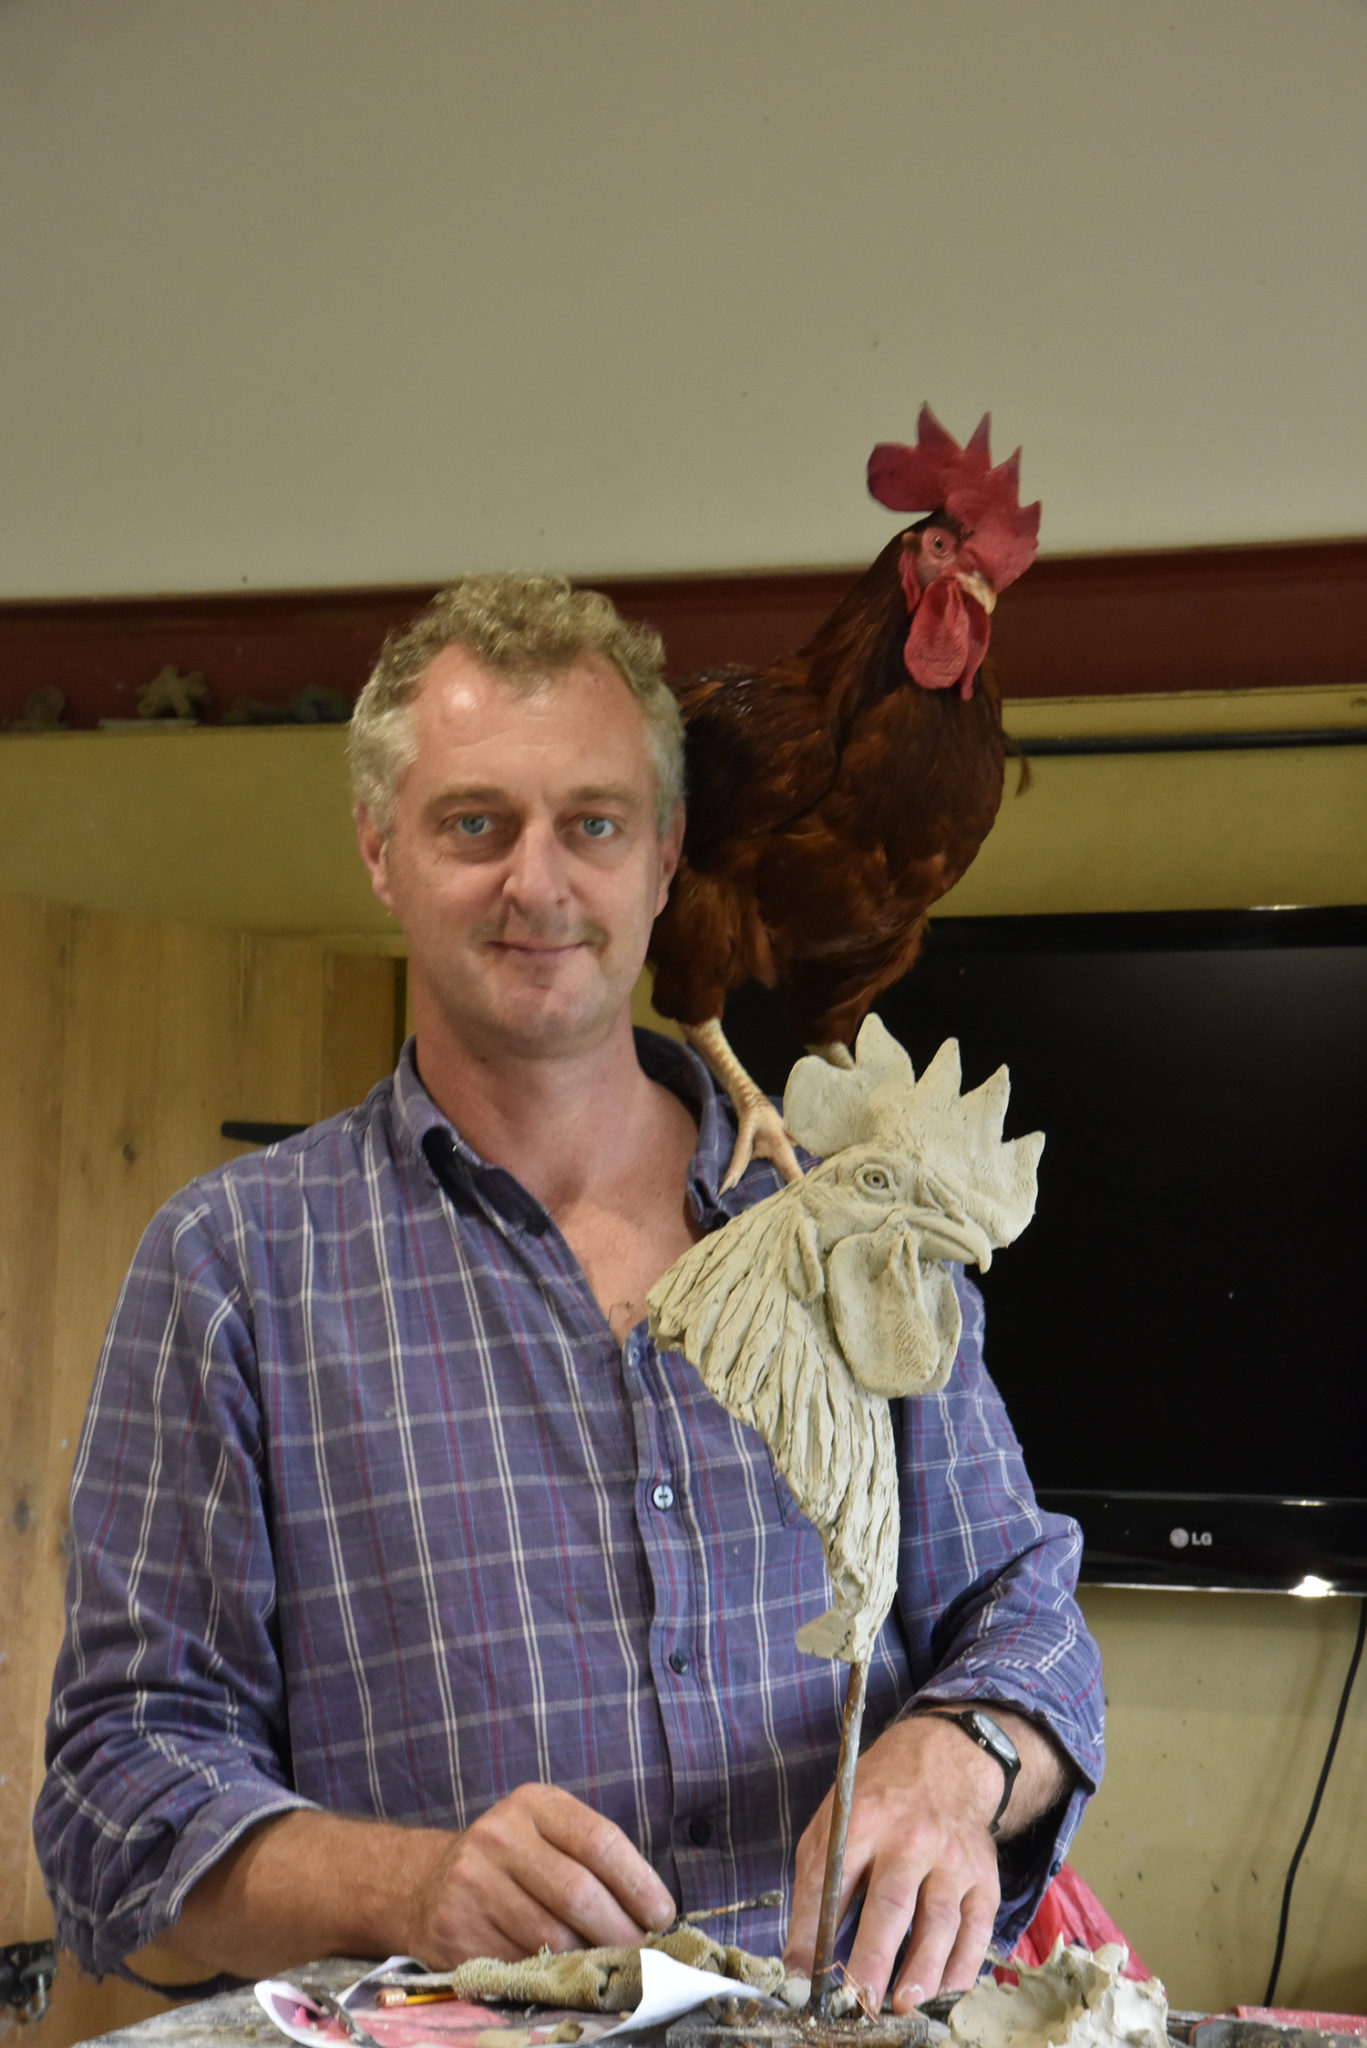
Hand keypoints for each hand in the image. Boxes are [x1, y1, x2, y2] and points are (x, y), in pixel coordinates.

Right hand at [406, 1783, 676, 1965]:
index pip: (599, 1841)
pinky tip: (560, 1971)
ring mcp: (473, 1882)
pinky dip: (549, 1973)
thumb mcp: (546, 1833)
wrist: (427, 1882)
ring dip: (588, 1958)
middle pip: (579, 1894)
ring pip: (551, 1936)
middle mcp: (499, 1836)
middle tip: (640, 1950)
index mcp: (533, 1804)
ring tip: (603, 1961)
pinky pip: (519, 1963)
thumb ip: (592, 1857)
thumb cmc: (510, 1860)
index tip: (661, 1914)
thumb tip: (650, 1911)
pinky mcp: (455, 1929)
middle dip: (620, 1930)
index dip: (638, 1883)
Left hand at [784, 1715, 1004, 2011]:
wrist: (945, 1763)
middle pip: (891, 1903)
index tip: (803, 1974)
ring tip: (901, 2004)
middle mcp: (911, 1838)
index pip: (833, 1879)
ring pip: (939, 1922)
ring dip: (920, 1970)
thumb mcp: (834, 1820)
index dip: (814, 1929)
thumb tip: (801, 1956)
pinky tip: (941, 1992)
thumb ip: (817, 1881)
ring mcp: (952, 1858)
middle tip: (859, 2000)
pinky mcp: (983, 1878)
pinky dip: (960, 1967)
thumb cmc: (878, 1800)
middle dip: (873, 1957)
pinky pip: (976, 1931)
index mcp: (863, 1819)